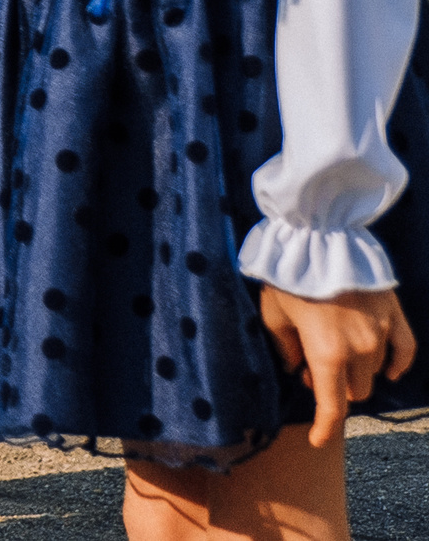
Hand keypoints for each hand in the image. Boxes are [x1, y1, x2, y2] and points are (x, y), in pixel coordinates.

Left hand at [262, 285, 418, 446]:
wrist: (319, 237)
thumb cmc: (289, 276)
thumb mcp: (273, 313)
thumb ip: (285, 347)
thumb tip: (298, 367)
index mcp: (327, 353)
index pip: (333, 406)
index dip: (326, 428)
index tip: (319, 441)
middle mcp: (360, 350)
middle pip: (355, 391)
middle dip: (335, 388)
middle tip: (314, 370)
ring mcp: (382, 333)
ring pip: (375, 374)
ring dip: (358, 374)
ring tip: (335, 353)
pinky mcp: (395, 315)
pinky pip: (405, 352)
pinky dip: (396, 365)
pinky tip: (387, 370)